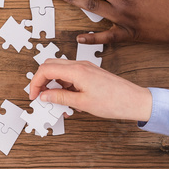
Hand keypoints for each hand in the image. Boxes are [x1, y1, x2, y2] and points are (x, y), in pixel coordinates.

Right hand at [28, 59, 152, 121]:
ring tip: (57, 103)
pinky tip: (68, 100)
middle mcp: (80, 65)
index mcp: (76, 70)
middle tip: (40, 96)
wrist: (134, 100)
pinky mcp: (90, 73)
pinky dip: (64, 86)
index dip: (35, 83)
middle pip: (50, 66)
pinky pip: (71, 76)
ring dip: (54, 85)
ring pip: (60, 71)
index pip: (46, 69)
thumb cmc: (113, 102)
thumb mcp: (82, 103)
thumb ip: (60, 97)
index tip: (33, 96)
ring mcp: (86, 68)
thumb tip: (44, 96)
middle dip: (42, 81)